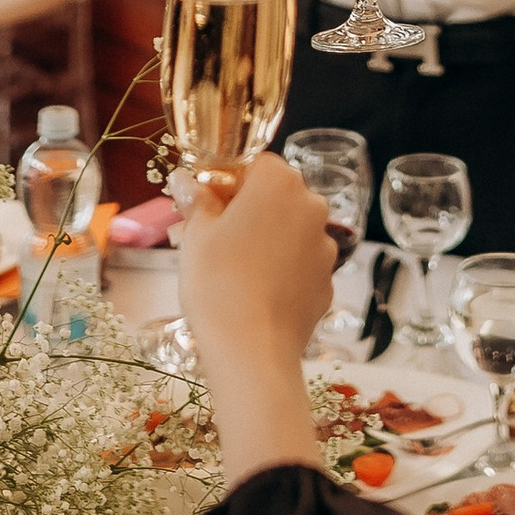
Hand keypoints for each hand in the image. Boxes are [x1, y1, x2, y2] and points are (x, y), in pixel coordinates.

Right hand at [180, 156, 333, 482]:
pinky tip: (254, 292)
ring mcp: (324, 247)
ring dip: (265, 240)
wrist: (252, 350)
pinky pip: (299, 264)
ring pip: (289, 231)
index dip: (228, 182)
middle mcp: (311, 206)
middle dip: (247, 211)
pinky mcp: (327, 282)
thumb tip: (187, 181)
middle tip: (212, 238)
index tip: (205, 206)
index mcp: (280, 182)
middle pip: (276, 196)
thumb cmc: (218, 281)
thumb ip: (198, 200)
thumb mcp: (196, 235)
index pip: (255, 165)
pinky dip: (280, 270)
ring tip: (232, 270)